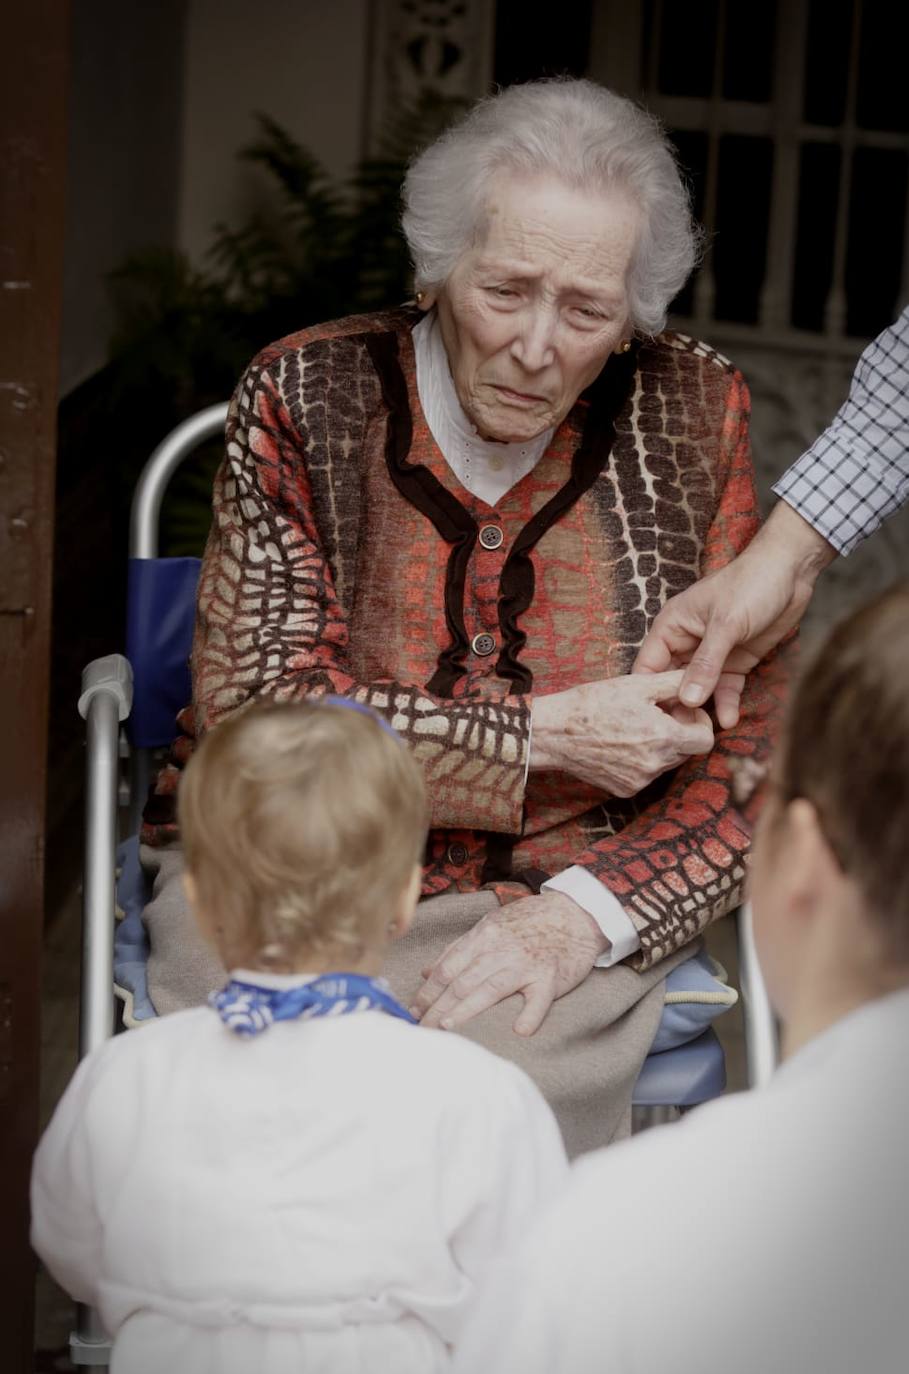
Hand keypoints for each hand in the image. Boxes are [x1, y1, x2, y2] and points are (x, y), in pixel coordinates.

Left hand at [411, 892, 607, 1035]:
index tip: (411, 1012)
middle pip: (462, 982)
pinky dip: (530, 1014)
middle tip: (420, 1029)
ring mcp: (525, 964)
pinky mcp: (550, 977)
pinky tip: (520, 1030)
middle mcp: (500, 950)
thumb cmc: (529, 922)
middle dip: (437, 1007)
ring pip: (491, 989)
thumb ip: (458, 949)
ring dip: (467, 1009)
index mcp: (483, 937)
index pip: (447, 968)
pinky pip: (539, 999)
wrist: (574, 914)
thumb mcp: (490, 926)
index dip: (426, 992)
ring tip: (447, 1027)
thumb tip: (427, 971)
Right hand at [530, 669, 713, 796]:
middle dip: (680, 732)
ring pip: (667, 763)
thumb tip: (698, 680)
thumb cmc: (594, 704)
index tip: (684, 711)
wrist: (554, 733)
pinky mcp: (626, 790)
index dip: (700, 722)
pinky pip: (646, 774)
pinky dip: (642, 759)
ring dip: (662, 746)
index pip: (706, 740)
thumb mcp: (637, 685)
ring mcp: (641, 781)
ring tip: (637, 726)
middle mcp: (656, 765)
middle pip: (687, 752)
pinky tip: (622, 742)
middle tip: (659, 714)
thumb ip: (674, 683)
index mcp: (664, 738)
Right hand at [633, 502, 834, 728]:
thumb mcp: (726, 624)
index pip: (648, 666)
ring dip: (701, 711)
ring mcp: (711, 655)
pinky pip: (725, 689)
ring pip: (698, 690)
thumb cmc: (750, 584)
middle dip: (676, 708)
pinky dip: (726, 704)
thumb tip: (686, 700)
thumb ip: (706, 664)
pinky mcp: (735, 662)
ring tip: (704, 734)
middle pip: (671, 683)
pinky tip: (729, 720)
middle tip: (681, 735)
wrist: (791, 571)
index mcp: (671, 627)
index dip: (648, 694)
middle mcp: (686, 643)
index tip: (651, 722)